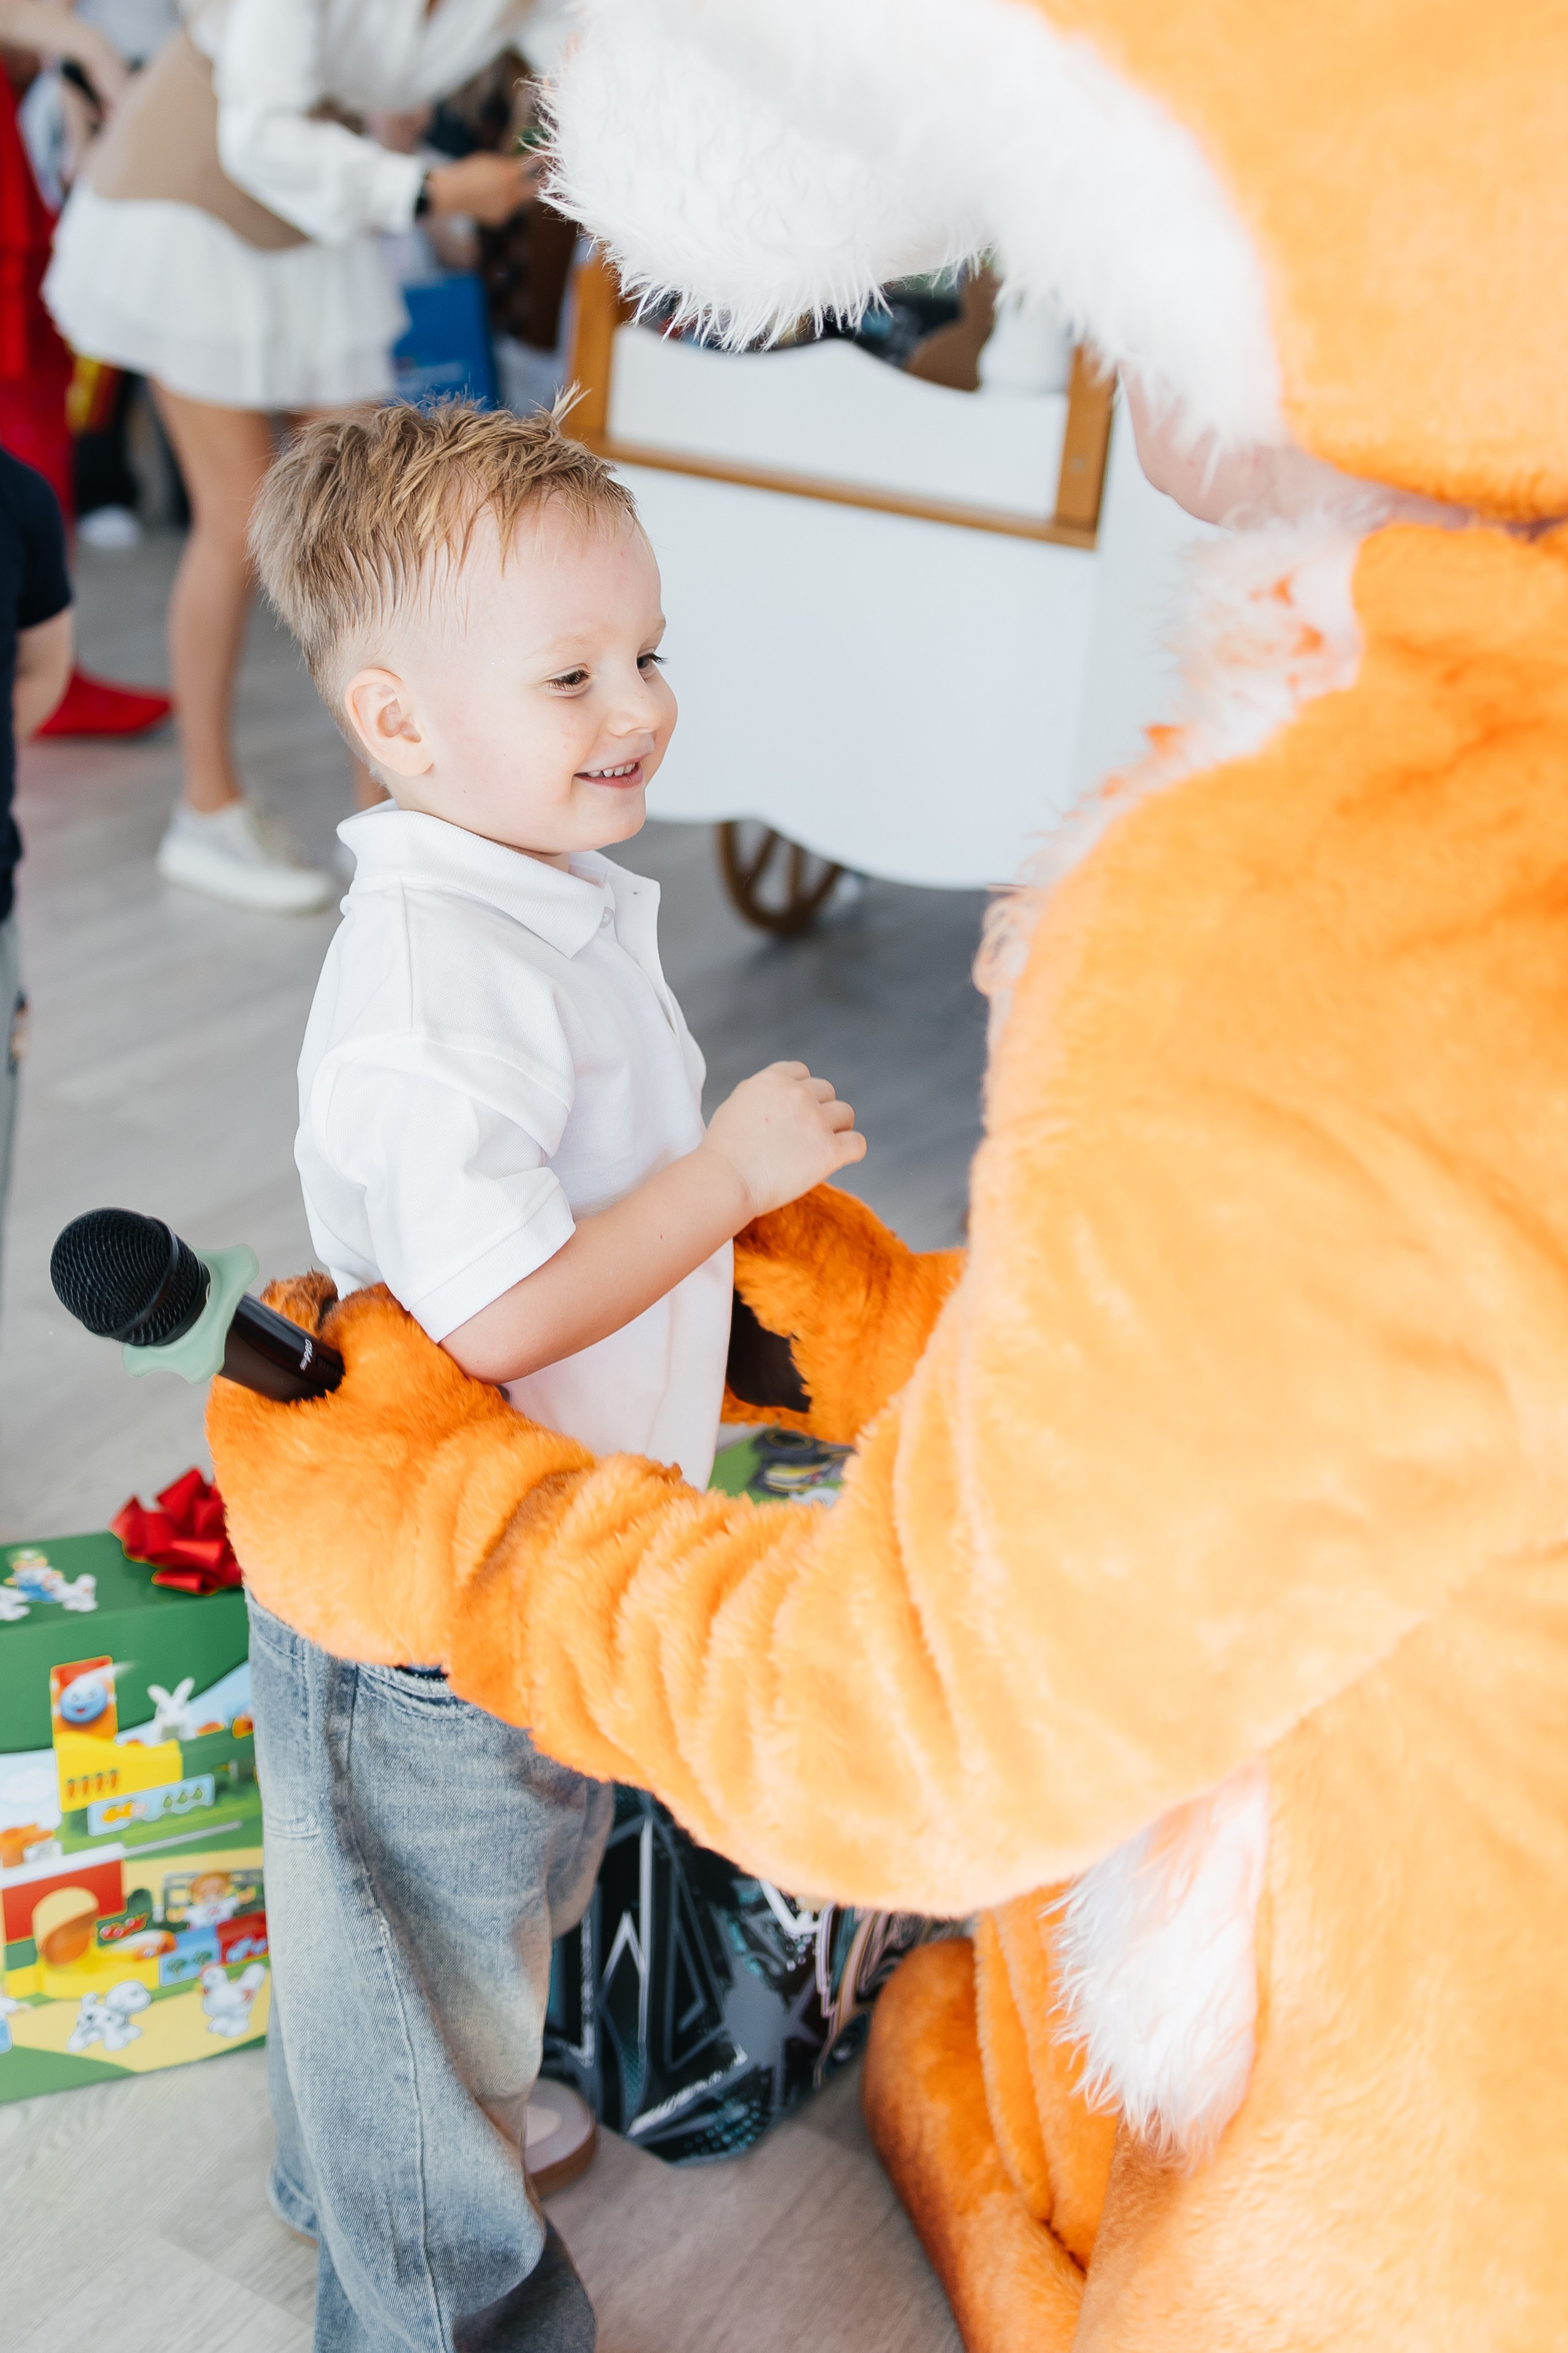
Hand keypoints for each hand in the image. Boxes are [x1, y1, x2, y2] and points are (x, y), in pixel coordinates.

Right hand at [425, 150, 542, 226]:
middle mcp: (513, 193)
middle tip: (543, 178)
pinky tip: (491, 199)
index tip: (547, 155)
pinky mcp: (500, 219)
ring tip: (507, 187)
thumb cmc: (469, 171)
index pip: (532, 164)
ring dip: (519, 194)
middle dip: (539, 183)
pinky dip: (504, 204)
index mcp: (510, 173)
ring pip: (520, 201)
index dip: (541, 159)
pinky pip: (508, 210)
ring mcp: (507, 208)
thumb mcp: (490, 160)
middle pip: (534, 189)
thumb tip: (519, 165)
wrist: (453, 193)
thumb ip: (507, 165)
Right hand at [702, 1062, 864, 1221]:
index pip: (802, 1072)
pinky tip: (837, 1160)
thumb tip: (776, 1093)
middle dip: (818, 1110)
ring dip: (836, 1129)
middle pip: (826, 1091)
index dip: (800, 1093)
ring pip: (845, 1114)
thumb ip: (758, 1093)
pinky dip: (850, 1151)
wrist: (725, 1182)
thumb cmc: (722, 1151)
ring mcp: (815, 1121)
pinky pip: (857, 1143)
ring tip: (820, 1148)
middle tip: (805, 1136)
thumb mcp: (734, 1105)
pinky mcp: (829, 1150)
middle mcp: (797, 1094)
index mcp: (773, 1079)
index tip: (793, 1113)